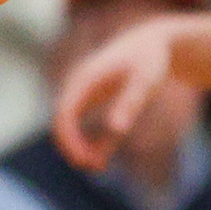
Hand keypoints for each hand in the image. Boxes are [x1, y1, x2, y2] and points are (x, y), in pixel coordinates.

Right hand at [53, 15, 182, 169]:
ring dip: (78, 147)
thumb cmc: (149, 59)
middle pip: (61, 122)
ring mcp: (82, 93)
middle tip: (93, 167)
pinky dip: (89, 142)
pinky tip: (102, 158)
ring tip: (98, 167)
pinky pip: (82, 125)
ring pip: (68, 126)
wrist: (150, 42)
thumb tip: (116, 130)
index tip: (85, 160)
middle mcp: (77, 86)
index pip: (63, 114)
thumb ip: (130, 103)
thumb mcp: (146, 80)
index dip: (69, 139)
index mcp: (83, 79)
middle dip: (72, 147)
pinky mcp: (91, 99)